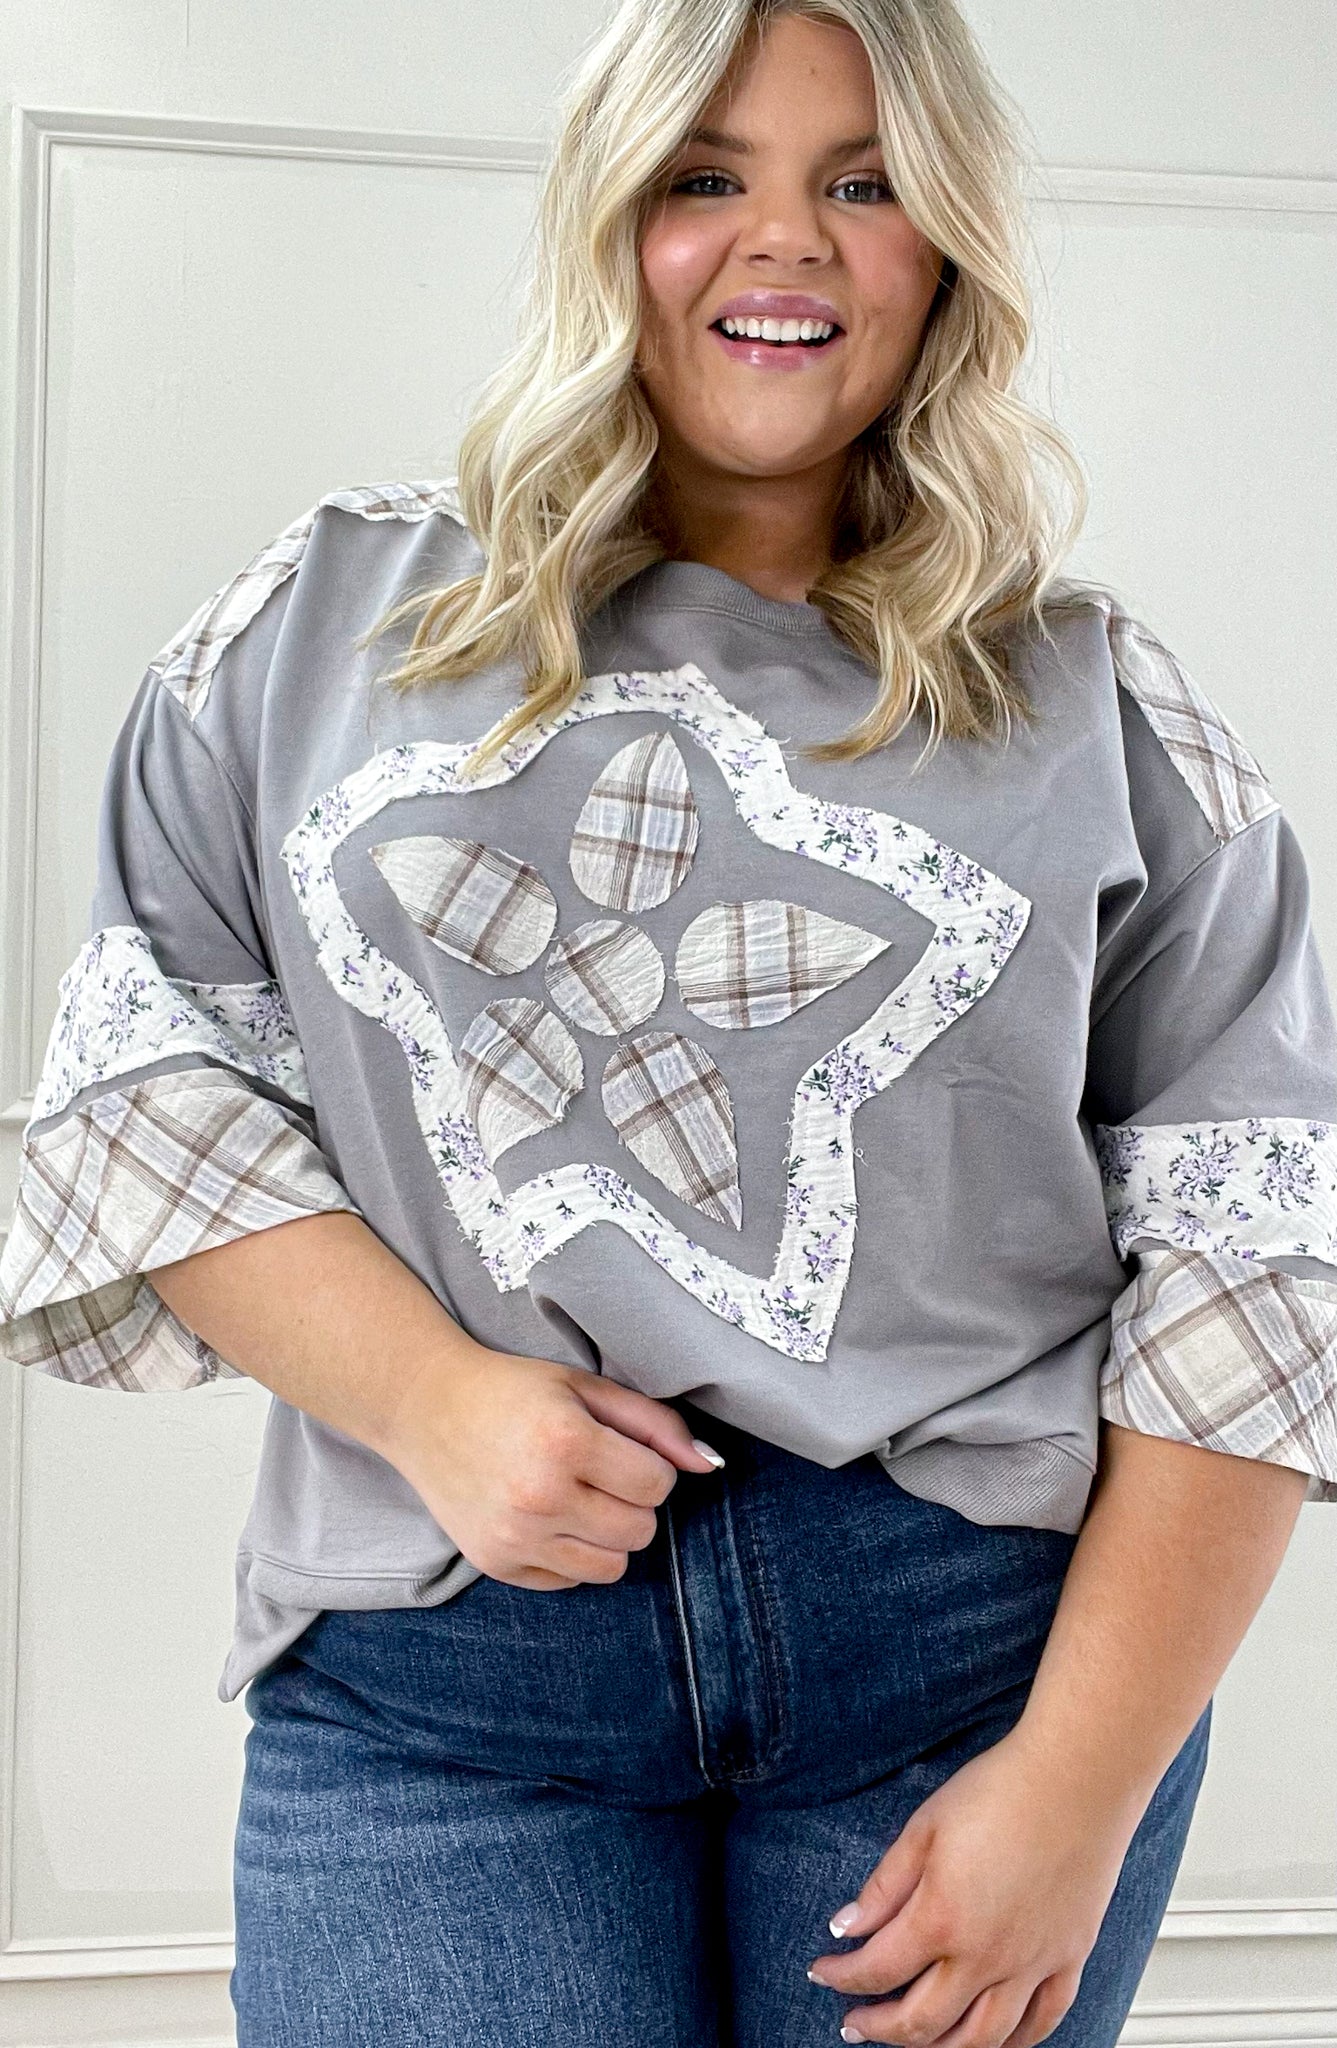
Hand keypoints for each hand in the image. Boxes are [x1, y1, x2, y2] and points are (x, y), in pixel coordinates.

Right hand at [383, 1346, 724, 1589]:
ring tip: (578, 1498)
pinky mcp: (496, 1564)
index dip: (649, 1465)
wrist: (425, 1407)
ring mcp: (514, 1537)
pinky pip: (571, 1580)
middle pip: (641, 1531)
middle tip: (599, 1473)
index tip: (620, 1449)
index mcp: (564, 1442)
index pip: (656, 1484)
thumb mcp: (585, 1387)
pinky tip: (547, 1516)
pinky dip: (572, 1554)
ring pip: (612, 1567)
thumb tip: (710, 1464)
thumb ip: (655, 1423)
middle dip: (633, 1501)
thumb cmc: (513, 1390)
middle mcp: (539, 1496)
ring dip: (609, 1534)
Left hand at [806, 1726, 1147, 2046]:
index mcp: (943, 1920)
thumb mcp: (924, 1829)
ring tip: (912, 2040)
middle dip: (879, 2028)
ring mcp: (1032, 1965)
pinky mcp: (1069, 1959)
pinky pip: (1041, 2023)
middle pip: (922, 2021)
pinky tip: (992, 2041)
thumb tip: (847, 1927)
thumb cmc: (1001, 1792)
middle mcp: (987, 1957)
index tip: (824, 1971)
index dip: (842, 1977)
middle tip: (856, 2022)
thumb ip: (884, 1887)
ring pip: (980, 2039)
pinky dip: (1013, 2043)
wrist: (1076, 1777)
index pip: (878, 1970)